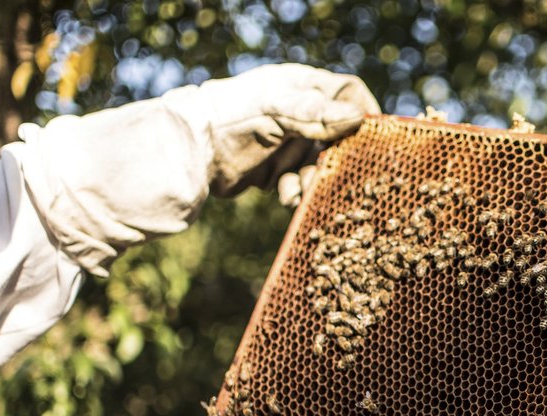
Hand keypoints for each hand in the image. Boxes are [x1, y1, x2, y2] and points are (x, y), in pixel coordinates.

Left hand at [13, 64, 378, 275]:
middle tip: (326, 177)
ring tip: (290, 193)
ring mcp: (284, 140)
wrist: (177, 157)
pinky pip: (300, 180)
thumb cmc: (224, 122)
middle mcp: (296, 111)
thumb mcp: (272, 114)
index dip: (362, 116)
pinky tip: (280, 197)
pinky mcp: (271, 167)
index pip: (348, 94)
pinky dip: (295, 191)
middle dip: (333, 159)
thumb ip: (314, 115)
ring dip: (311, 180)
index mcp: (300, 87)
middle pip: (338, 135)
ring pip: (320, 163)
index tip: (369, 144)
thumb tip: (357, 117)